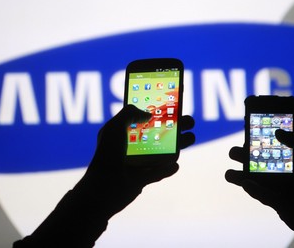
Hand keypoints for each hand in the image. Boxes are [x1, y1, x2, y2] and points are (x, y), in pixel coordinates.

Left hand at [76, 104, 194, 215]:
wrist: (103, 188)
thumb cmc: (107, 155)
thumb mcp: (114, 127)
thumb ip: (130, 113)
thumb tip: (147, 114)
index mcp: (124, 132)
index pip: (142, 117)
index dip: (157, 110)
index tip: (173, 103)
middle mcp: (132, 145)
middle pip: (158, 133)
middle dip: (175, 126)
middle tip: (188, 120)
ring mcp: (139, 162)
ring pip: (163, 152)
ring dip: (178, 145)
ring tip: (190, 138)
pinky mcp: (143, 179)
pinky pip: (159, 172)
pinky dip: (167, 169)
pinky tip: (175, 165)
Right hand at [225, 128, 293, 246]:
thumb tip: (278, 131)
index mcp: (292, 154)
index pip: (276, 139)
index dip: (264, 131)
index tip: (251, 121)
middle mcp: (282, 167)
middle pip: (259, 156)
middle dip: (245, 152)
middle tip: (239, 148)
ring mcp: (276, 183)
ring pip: (252, 175)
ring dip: (239, 173)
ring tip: (229, 173)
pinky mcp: (273, 199)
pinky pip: (258, 192)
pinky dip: (251, 188)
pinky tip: (245, 183)